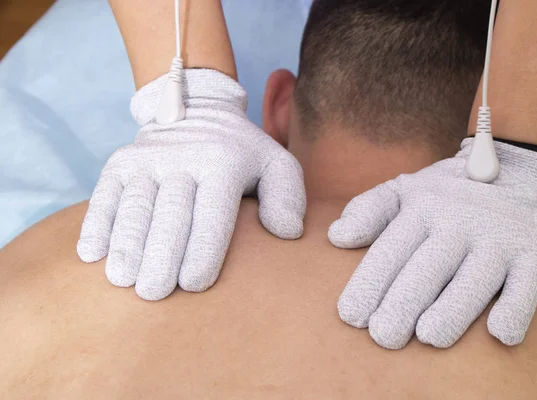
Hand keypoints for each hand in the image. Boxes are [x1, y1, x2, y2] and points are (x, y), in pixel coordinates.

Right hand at [77, 69, 305, 300]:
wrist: (198, 110)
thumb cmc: (242, 153)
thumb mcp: (276, 164)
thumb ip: (288, 196)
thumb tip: (287, 232)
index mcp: (223, 163)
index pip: (212, 212)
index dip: (202, 249)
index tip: (193, 284)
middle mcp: (183, 159)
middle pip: (170, 213)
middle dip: (160, 254)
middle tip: (154, 293)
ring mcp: (147, 159)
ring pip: (134, 205)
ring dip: (126, 243)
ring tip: (121, 279)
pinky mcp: (121, 162)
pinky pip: (105, 194)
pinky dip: (97, 222)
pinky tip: (91, 254)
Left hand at [329, 139, 536, 348]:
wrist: (519, 169)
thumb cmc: (450, 192)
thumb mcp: (406, 190)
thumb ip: (370, 211)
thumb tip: (336, 236)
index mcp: (422, 208)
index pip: (391, 250)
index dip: (370, 283)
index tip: (352, 316)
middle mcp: (460, 221)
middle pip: (427, 268)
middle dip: (403, 303)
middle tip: (384, 336)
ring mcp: (500, 237)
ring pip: (474, 280)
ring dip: (452, 310)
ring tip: (428, 337)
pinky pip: (528, 284)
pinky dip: (516, 308)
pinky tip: (500, 333)